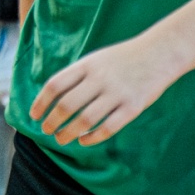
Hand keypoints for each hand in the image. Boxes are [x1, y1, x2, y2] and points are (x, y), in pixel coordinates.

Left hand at [30, 35, 183, 145]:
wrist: (159, 53)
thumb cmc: (122, 58)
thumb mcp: (95, 59)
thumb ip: (77, 76)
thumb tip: (53, 98)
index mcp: (86, 66)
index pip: (55, 85)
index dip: (41, 102)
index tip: (34, 115)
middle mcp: (99, 79)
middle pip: (67, 105)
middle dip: (52, 121)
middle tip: (46, 131)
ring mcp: (117, 93)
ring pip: (85, 119)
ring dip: (69, 132)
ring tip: (61, 139)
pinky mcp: (134, 107)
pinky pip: (109, 127)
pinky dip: (93, 137)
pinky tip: (84, 141)